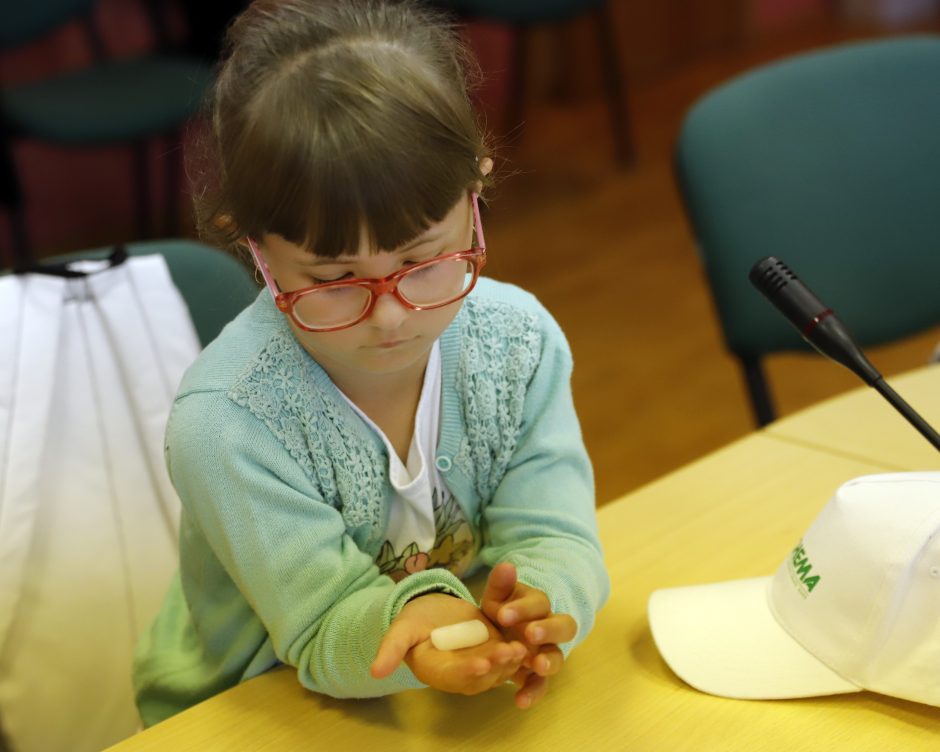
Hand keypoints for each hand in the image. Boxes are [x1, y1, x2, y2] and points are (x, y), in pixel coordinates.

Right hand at [371, 593, 526, 695]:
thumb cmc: (414, 621)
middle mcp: (461, 673)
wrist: (432, 611)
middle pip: (481, 677)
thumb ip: (390, 649)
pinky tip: (531, 641)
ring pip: (498, 670)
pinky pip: (508, 657)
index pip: (453, 676)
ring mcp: (480, 663)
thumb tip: (374, 671)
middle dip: (496, 667)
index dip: (467, 672)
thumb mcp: (401, 630)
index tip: (481, 664)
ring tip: (523, 647)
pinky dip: (519, 653)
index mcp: (437, 670)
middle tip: (511, 652)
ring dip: (511, 661)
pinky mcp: (493, 651)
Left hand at [480, 562, 576, 708]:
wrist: (497, 632)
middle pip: (564, 626)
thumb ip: (500, 584)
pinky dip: (534, 692)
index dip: (523, 608)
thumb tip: (507, 565)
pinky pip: (542, 683)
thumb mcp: (496, 597)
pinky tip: (519, 701)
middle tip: (531, 634)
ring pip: (558, 655)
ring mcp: (546, 651)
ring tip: (536, 666)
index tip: (503, 614)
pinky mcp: (538, 674)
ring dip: (549, 661)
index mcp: (538, 606)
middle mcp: (549, 627)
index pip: (539, 602)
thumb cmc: (501, 610)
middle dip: (549, 630)